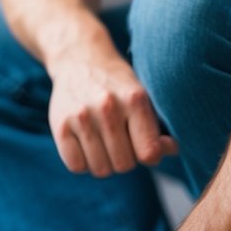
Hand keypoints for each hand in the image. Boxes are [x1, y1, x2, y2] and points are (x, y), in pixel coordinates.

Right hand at [46, 53, 177, 176]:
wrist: (80, 61)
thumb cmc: (117, 86)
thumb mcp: (142, 98)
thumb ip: (156, 127)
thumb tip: (171, 150)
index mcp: (135, 99)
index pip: (148, 152)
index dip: (149, 157)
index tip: (143, 148)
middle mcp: (108, 107)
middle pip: (124, 165)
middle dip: (125, 160)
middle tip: (120, 144)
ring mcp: (81, 117)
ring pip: (100, 169)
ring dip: (104, 163)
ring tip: (102, 145)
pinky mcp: (60, 126)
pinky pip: (76, 166)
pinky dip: (83, 163)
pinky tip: (85, 146)